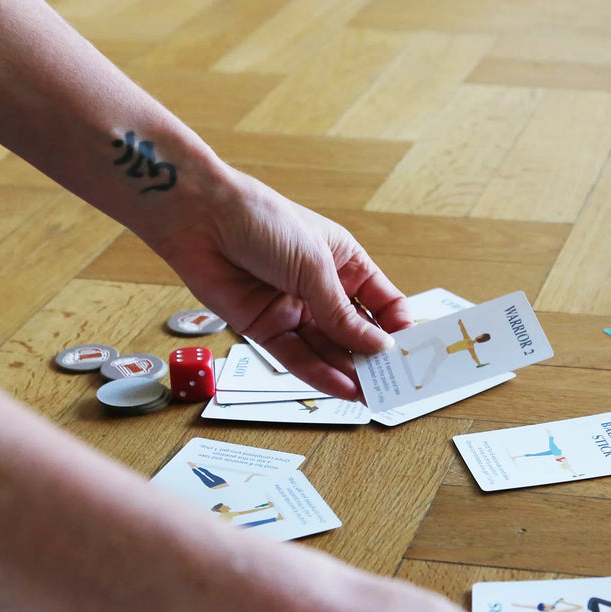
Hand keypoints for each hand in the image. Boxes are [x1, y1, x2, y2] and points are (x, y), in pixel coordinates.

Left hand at [142, 163, 412, 399]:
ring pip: (328, 350)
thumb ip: (343, 313)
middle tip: (393, 383)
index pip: (382, 303)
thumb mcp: (315, 265)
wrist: (200, 218)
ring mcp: (293, 310)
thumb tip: (379, 346)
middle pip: (356, 332)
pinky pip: (297, 357)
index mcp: (344, 262)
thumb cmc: (261, 220)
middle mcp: (321, 289)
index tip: (410, 351)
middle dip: (374, 357)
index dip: (397, 327)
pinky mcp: (265, 328)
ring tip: (371, 394)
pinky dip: (319, 373)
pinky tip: (342, 387)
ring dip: (349, 372)